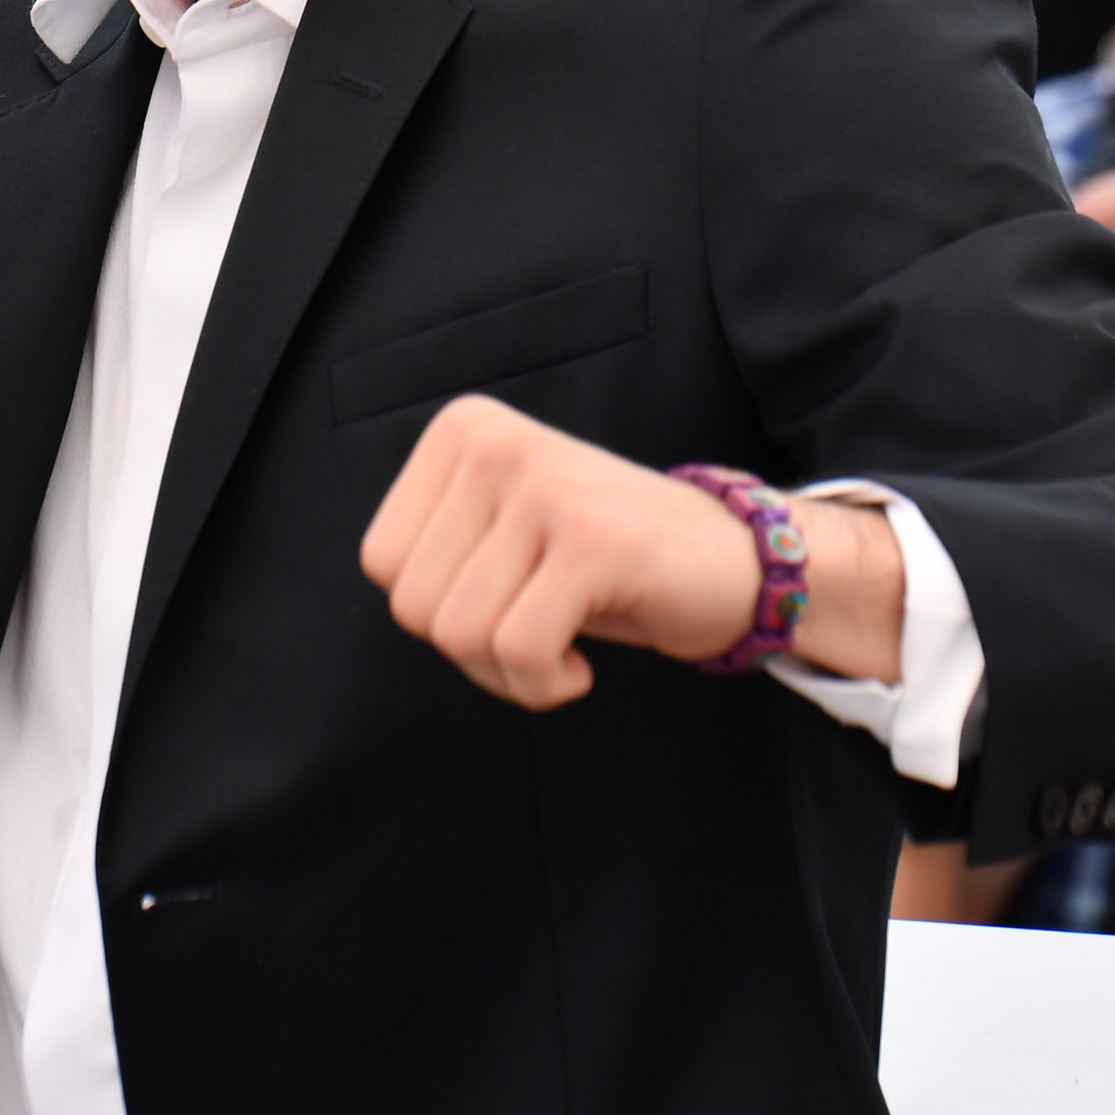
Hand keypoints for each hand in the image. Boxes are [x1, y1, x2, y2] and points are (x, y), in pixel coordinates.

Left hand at [360, 396, 904, 710]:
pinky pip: (517, 651)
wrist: (733, 563)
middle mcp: (494, 443)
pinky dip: (543, 685)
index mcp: (462, 430)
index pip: (381, 562)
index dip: (437, 611)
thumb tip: (387, 587)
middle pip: (413, 605)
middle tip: (539, 630)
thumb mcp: (501, 532)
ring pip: (459, 635)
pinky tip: (581, 664)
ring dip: (510, 676)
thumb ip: (434, 547)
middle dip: (473, 652)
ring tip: (561, 646)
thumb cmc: (604, 564)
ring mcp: (543, 486)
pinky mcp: (589, 541)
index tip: (504, 598)